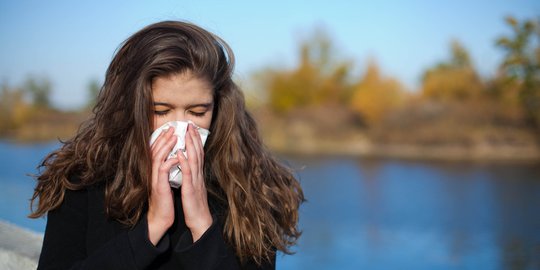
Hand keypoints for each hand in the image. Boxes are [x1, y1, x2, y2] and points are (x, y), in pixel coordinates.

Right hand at [147, 127, 177, 245]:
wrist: (161, 217)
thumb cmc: (165, 200)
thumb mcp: (165, 182)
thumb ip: (166, 170)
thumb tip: (173, 158)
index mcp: (155, 171)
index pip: (157, 151)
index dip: (162, 139)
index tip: (169, 130)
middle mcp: (153, 173)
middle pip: (155, 151)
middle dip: (163, 138)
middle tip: (171, 128)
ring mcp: (155, 179)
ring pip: (157, 158)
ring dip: (165, 147)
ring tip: (174, 137)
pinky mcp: (159, 187)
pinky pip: (162, 172)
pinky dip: (169, 162)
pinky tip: (176, 157)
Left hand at [178, 123, 212, 241]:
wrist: (200, 221)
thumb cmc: (195, 205)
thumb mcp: (193, 187)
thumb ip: (191, 176)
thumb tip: (188, 166)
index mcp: (198, 175)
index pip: (198, 154)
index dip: (195, 141)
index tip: (191, 129)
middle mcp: (199, 175)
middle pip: (198, 153)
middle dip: (193, 138)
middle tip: (190, 124)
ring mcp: (196, 181)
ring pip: (194, 160)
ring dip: (190, 145)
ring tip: (186, 133)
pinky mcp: (191, 189)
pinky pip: (188, 174)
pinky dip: (185, 162)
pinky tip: (181, 153)